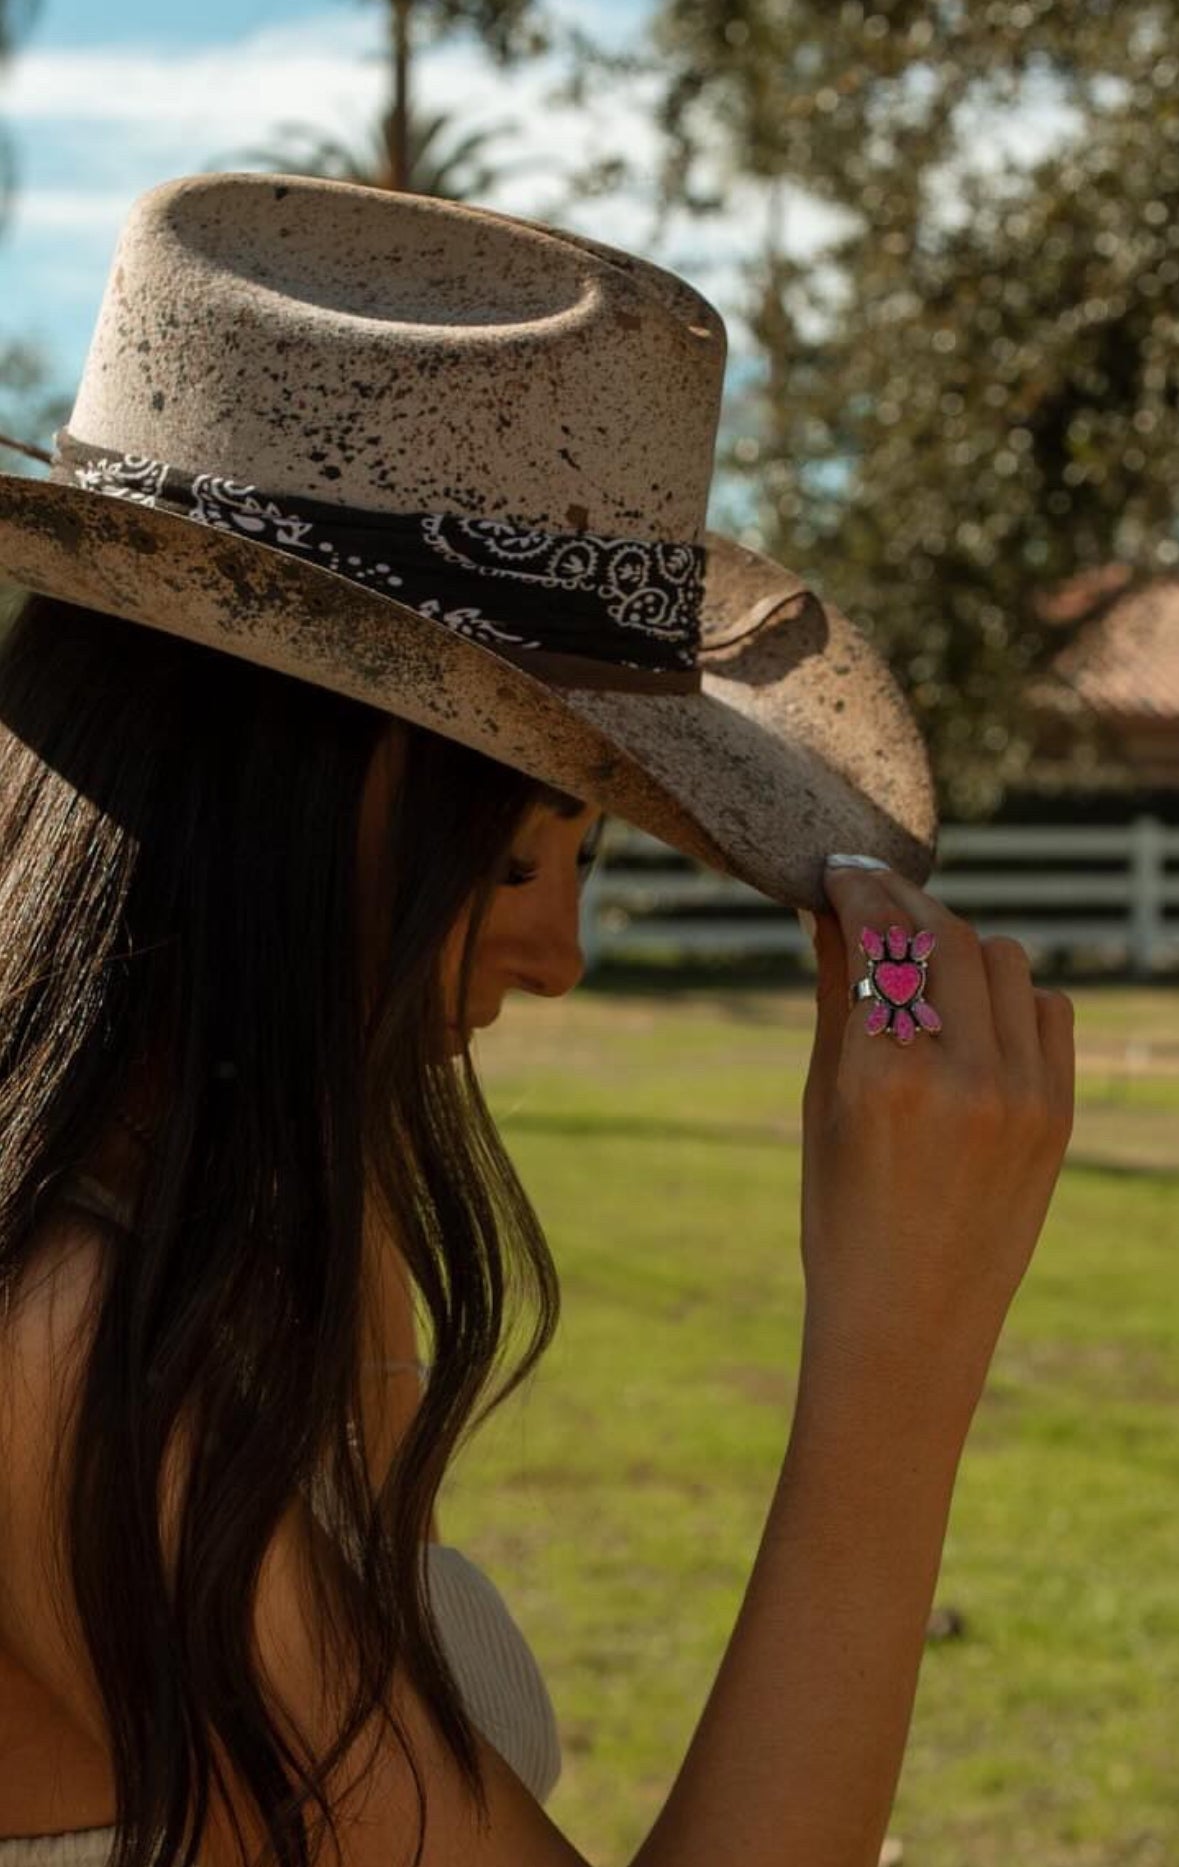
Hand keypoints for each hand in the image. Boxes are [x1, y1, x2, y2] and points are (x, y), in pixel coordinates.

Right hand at [798, 861, 1074, 1396]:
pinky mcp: (1059, 1113)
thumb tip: (829, 911)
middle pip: (945, 934)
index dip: (860, 887)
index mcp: (882, 1078)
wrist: (910, 1323)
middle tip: (873, 896)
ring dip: (959, 943)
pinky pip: (1048, 1008)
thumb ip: (835, 996)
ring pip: (1004, 959)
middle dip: (905, 902)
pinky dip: (1011, 992)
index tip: (840, 869)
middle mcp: (961, 1077)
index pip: (882, 937)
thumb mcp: (821, 1103)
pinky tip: (973, 1012)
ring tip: (920, 957)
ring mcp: (1022, 1095)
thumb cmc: (842, 1217)